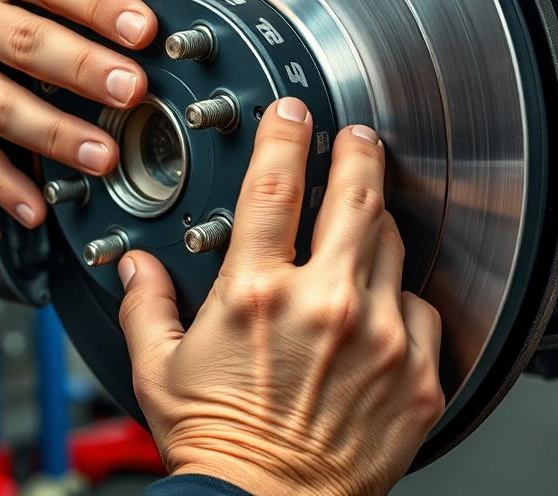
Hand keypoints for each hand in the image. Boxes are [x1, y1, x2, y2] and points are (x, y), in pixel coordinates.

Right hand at [118, 98, 444, 495]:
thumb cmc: (218, 444)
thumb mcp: (159, 370)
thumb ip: (145, 306)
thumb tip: (135, 269)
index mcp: (256, 294)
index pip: (275, 184)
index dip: (286, 134)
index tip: (292, 113)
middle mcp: (323, 306)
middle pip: (356, 197)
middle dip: (359, 153)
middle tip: (357, 138)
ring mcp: (379, 338)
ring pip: (392, 245)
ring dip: (376, 224)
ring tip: (362, 224)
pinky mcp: (417, 375)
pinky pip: (422, 308)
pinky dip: (402, 297)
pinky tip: (380, 307)